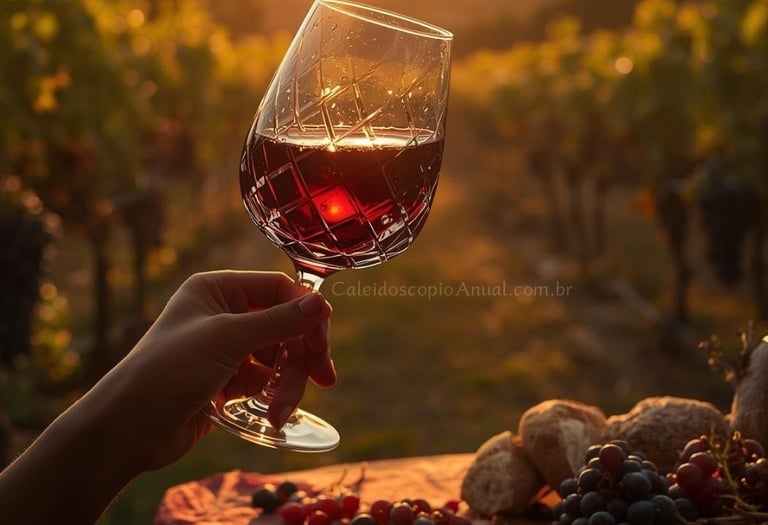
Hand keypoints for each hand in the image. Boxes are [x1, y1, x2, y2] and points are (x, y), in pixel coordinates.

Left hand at [90, 270, 334, 469]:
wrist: (127, 430)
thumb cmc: (169, 371)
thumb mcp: (228, 339)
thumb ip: (279, 321)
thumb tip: (322, 302)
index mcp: (217, 289)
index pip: (278, 289)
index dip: (305, 313)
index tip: (323, 342)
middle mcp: (222, 313)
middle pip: (284, 325)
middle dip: (302, 356)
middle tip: (325, 379)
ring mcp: (226, 348)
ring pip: (279, 357)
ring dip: (288, 384)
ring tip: (282, 412)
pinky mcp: (227, 380)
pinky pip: (265, 381)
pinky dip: (274, 397)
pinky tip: (275, 416)